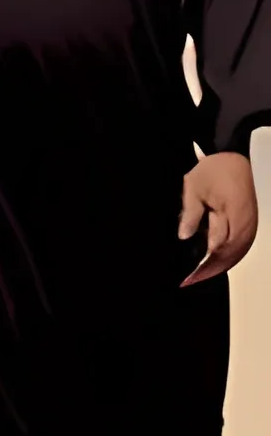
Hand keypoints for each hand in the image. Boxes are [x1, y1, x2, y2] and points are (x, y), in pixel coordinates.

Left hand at [180, 152, 258, 286]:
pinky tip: (218, 260)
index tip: (190, 277)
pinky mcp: (250, 219)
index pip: (218, 247)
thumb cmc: (214, 170)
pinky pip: (242, 242)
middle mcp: (245, 221)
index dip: (204, 265)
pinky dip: (230, 254)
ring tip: (203, 275)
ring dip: (222, 264)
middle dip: (212, 269)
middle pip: (231, 254)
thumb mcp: (194, 189)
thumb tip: (184, 237)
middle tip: (193, 280)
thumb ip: (190, 214)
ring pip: (238, 250)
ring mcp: (250, 221)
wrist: (233, 155)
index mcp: (232, 214)